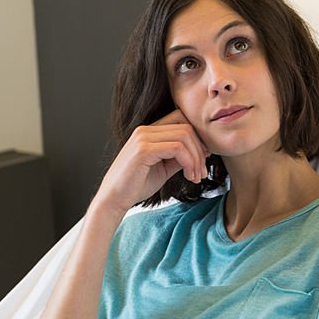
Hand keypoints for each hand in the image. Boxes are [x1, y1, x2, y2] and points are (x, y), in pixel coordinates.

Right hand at [91, 110, 209, 214]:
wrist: (114, 199)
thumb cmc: (137, 185)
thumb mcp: (165, 167)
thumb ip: (180, 156)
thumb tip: (203, 150)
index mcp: (149, 131)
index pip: (182, 120)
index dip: (198, 137)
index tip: (203, 158)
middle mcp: (145, 130)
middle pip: (187, 126)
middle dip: (200, 150)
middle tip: (202, 172)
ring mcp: (143, 137)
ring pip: (185, 135)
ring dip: (196, 158)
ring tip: (196, 177)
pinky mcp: (143, 150)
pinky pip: (177, 148)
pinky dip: (189, 162)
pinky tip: (189, 176)